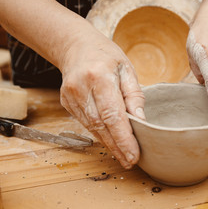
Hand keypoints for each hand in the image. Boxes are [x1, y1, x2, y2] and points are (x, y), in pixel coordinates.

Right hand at [59, 30, 144, 168]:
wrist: (76, 47)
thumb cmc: (106, 56)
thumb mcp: (127, 69)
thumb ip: (134, 95)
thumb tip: (141, 121)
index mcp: (99, 77)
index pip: (113, 115)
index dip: (123, 138)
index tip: (134, 154)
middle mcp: (81, 88)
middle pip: (101, 126)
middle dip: (117, 146)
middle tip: (130, 161)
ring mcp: (70, 97)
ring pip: (92, 128)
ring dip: (109, 144)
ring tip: (123, 157)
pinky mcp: (66, 103)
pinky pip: (85, 123)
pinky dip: (100, 135)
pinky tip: (111, 143)